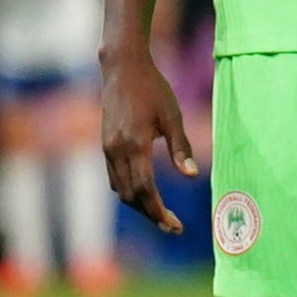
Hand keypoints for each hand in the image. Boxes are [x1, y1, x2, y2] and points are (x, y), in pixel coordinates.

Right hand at [100, 52, 196, 233]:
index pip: (146, 190)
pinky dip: (129, 190)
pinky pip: (115, 177)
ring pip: (120, 189)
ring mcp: (107, 148)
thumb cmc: (153, 89)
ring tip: (162, 215)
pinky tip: (146, 194)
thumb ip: (181, 147)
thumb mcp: (173, 116)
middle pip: (131, 195)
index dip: (159, 211)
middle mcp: (116, 150)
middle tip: (173, 227)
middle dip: (150, 214)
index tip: (175, 226)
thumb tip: (191, 176)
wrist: (123, 69)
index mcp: (134, 144)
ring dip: (139, 205)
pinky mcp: (105, 145)